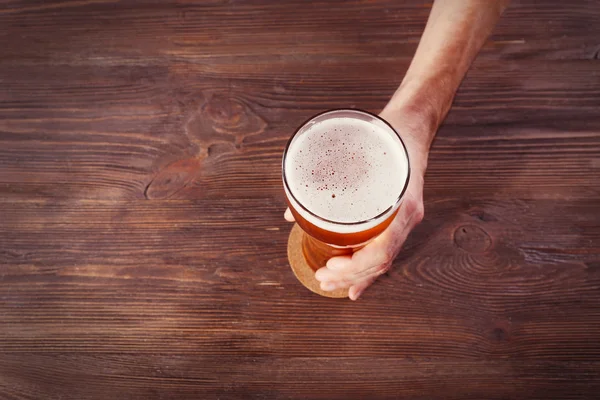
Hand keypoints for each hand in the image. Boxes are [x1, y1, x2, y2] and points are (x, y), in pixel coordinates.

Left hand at [284, 105, 433, 299]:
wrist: (411, 127)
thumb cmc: (385, 137)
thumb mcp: (354, 153)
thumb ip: (325, 179)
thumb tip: (291, 211)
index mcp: (401, 203)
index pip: (383, 250)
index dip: (356, 266)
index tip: (331, 268)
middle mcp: (405, 216)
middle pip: (381, 261)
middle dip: (350, 275)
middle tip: (322, 279)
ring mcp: (405, 218)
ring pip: (383, 260)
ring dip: (356, 276)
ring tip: (330, 284)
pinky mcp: (399, 217)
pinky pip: (386, 250)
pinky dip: (368, 270)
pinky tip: (355, 285)